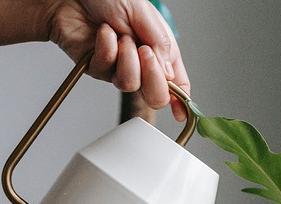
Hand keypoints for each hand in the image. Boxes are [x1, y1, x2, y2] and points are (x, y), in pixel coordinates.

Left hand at [46, 0, 190, 119]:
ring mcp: (118, 66)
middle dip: (153, 77)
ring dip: (126, 59)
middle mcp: (141, 61)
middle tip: (145, 53)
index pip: (176, 82)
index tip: (182, 113)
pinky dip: (106, 49)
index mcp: (159, 47)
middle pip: (155, 94)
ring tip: (120, 35)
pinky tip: (104, 32)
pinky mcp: (97, 68)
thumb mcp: (143, 13)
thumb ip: (160, 44)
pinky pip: (106, 72)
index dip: (181, 100)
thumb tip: (169, 76)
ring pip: (130, 85)